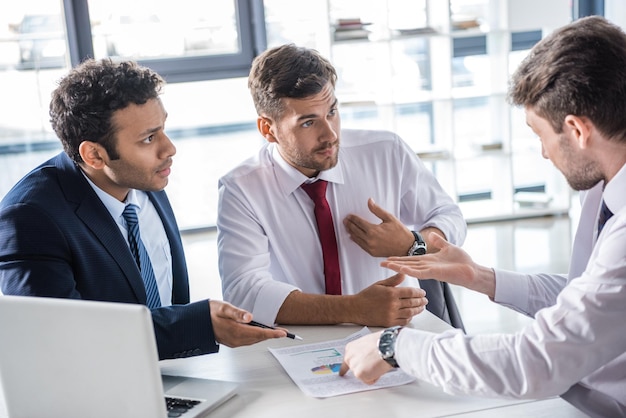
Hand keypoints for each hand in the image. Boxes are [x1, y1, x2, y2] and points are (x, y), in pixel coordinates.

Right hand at [209, 300, 286, 347]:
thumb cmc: (209, 312)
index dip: (272, 333)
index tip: (283, 334)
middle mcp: (235, 339)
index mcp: (235, 331)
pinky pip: (248, 341)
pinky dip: (256, 337)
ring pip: (253, 340)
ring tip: (275, 332)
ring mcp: (233, 342)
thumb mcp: (223, 307)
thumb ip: (237, 313)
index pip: (258, 333)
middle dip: (271, 335)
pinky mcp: (232, 342)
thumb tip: (249, 317)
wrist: (196, 322)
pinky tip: (260, 333)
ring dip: (264, 337)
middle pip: (258, 338)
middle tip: (284, 333)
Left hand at [339, 331, 391, 383]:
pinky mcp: (359, 374)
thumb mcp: (367, 343)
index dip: (344, 369)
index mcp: (350, 348)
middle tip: (373, 365)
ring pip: (363, 376)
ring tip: (377, 363)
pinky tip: (378, 368)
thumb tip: (366, 358)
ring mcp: (353, 366)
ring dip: (371, 373)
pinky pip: (369, 381)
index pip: (346, 361)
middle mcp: (349, 357)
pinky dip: (375, 377)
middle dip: (364, 370)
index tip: (341, 374)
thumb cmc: (381, 342)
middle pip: (355, 369)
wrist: (386, 346)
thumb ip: (362, 352)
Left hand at [343, 198, 413, 256]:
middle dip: (349, 224)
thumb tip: (369, 201)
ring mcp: (370, 247)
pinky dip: (356, 240)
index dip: (352, 218)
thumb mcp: (389, 218)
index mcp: (373, 230)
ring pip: (356, 238)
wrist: (407, 246)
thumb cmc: (400, 232)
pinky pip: (361, 246)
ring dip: (350, 232)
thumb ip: (377, 210)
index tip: (349, 216)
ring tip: (347, 227)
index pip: (358, 223)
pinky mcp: (372, 253)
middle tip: (345, 220)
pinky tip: (353, 237)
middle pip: (355, 230)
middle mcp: (370, 240)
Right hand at [350, 273, 426, 326]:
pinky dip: (409, 318)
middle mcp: (392, 304)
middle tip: (425, 300)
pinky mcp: (389, 323)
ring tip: (421, 307)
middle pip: (412, 302)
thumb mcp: (379, 284)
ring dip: (418, 310)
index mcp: (391, 293)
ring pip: (410, 313)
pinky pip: (403, 321)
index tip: (422, 292)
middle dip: (420, 301)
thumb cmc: (366, 296)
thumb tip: (404, 274)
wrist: (356, 308)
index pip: (410, 292)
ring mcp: (391, 314)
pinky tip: (412, 315)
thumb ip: (393, 280)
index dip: (419, 292)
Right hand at [381, 232, 495, 297]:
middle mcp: (426, 267)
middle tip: (380, 264)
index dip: (398, 259)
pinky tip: (402, 269)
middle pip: (406, 265)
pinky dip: (410, 271)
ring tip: (385, 265)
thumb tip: (431, 234)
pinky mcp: (435, 274)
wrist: (473, 271)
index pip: (410, 260)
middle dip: (393, 264)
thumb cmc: (462, 261)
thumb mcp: (448, 247)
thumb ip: (438, 241)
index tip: (387, 258)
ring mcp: (430, 271)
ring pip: (410, 269)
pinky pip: (420, 273)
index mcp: (428, 261)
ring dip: (397, 268)